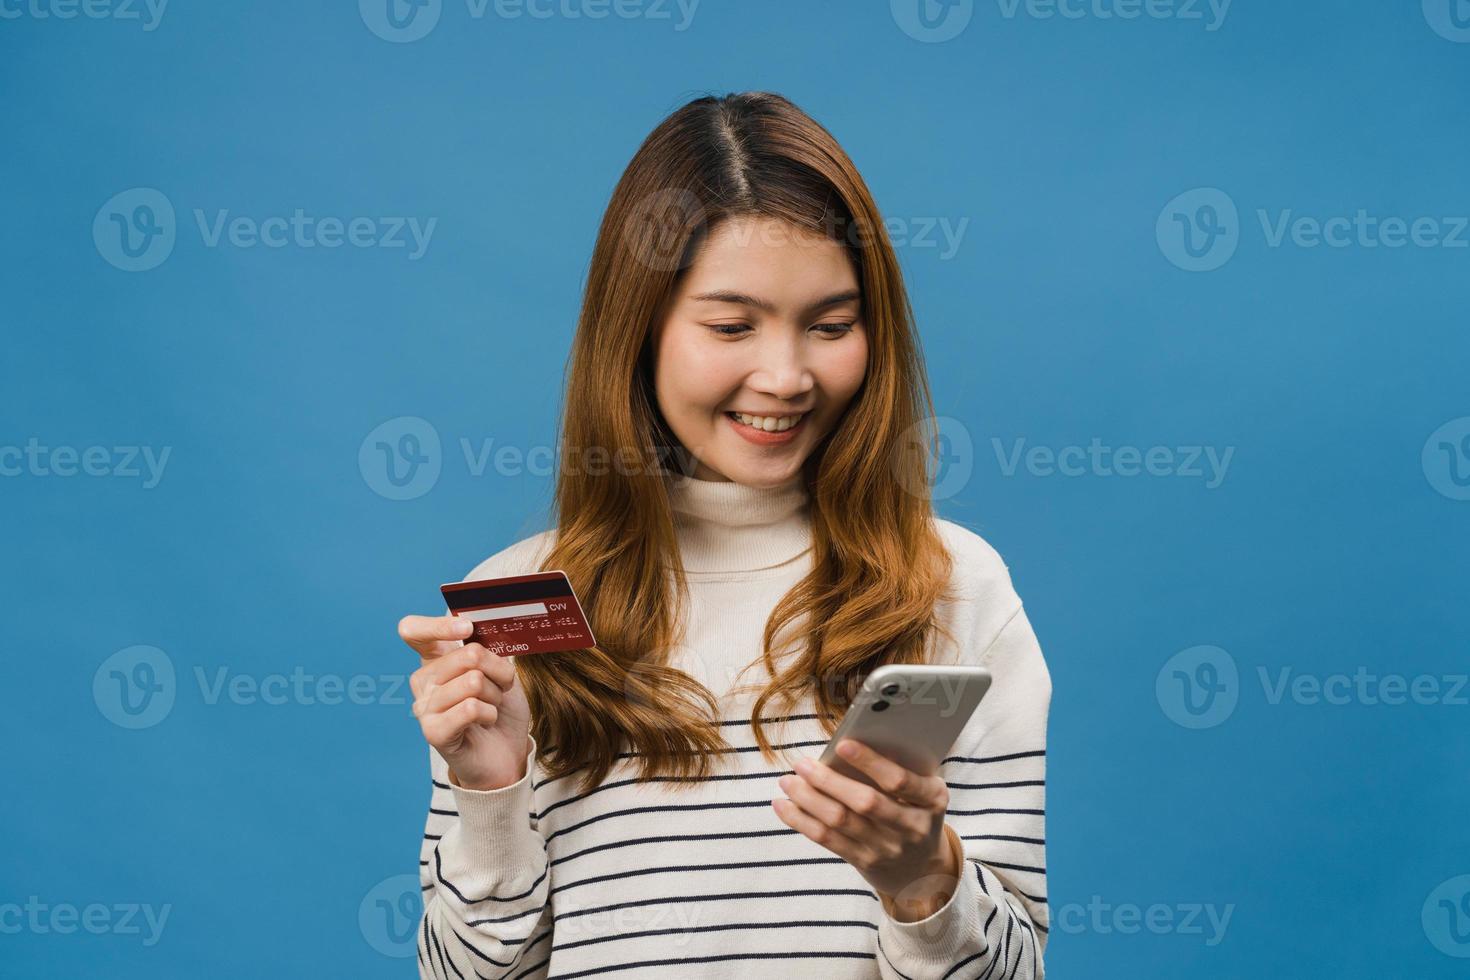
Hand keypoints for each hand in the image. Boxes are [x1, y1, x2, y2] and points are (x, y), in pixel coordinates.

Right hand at [399, 613, 532, 790]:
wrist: (508, 753)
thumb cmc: (501, 708)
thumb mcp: (500, 671)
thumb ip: (486, 648)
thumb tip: (475, 628)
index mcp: (435, 659)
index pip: (413, 631)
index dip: (438, 625)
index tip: (467, 628)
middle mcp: (424, 681)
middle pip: (468, 655)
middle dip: (498, 671)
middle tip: (500, 688)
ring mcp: (424, 707)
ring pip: (474, 682)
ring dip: (495, 696)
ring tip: (491, 707)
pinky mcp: (433, 731)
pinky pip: (471, 708)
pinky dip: (490, 714)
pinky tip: (485, 722)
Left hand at [772, 738, 961, 919]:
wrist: (922, 868)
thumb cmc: (914, 811)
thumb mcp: (921, 791)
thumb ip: (897, 767)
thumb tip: (846, 742)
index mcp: (932, 800)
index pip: (900, 781)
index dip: (870, 762)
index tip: (842, 743)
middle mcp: (913, 827)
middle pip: (865, 802)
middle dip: (828, 781)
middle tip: (801, 763)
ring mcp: (889, 848)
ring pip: (840, 822)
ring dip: (808, 799)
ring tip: (787, 781)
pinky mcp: (865, 862)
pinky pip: (827, 840)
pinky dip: (801, 821)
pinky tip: (782, 805)